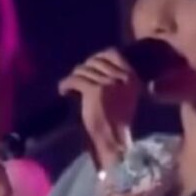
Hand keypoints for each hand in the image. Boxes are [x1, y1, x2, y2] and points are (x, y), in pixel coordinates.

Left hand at [58, 48, 137, 166]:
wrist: (114, 142)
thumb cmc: (118, 124)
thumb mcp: (125, 97)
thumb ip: (117, 81)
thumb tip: (96, 66)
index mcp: (132, 77)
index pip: (113, 54)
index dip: (97, 57)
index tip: (89, 65)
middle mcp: (122, 77)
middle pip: (95, 61)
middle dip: (84, 68)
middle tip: (77, 79)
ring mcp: (108, 83)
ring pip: (83, 70)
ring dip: (74, 78)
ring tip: (69, 87)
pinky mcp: (94, 90)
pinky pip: (75, 80)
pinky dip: (65, 84)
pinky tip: (63, 91)